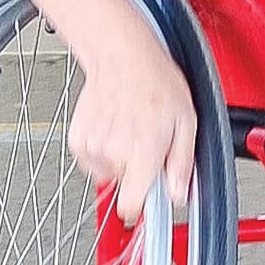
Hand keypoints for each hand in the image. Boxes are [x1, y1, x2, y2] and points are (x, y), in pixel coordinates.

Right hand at [68, 17, 196, 226]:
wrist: (121, 56)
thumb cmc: (155, 83)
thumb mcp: (187, 124)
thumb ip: (182, 165)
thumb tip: (179, 195)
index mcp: (142, 155)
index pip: (132, 206)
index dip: (142, 208)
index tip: (148, 203)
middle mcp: (114, 154)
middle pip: (125, 186)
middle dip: (138, 172)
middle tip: (147, 145)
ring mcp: (92, 147)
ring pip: (108, 173)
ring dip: (120, 160)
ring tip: (131, 131)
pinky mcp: (78, 140)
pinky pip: (92, 160)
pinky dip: (103, 150)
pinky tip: (114, 128)